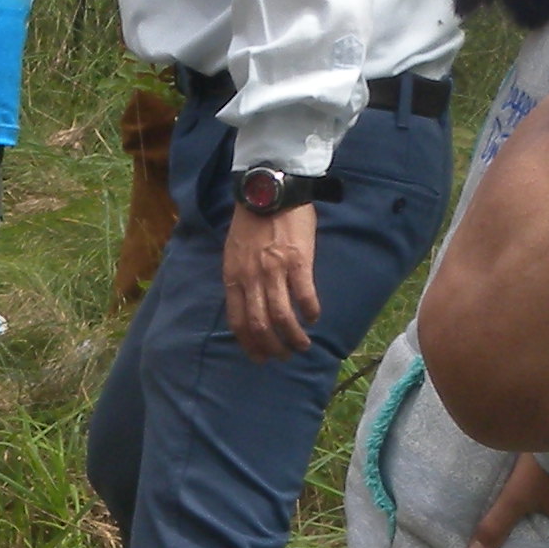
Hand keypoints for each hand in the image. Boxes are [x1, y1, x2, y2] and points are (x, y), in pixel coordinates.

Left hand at [221, 196, 319, 360]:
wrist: (269, 191)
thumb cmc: (251, 221)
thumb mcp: (234, 253)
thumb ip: (239, 278)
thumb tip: (248, 303)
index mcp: (233, 278)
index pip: (238, 322)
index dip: (249, 344)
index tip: (259, 356)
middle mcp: (251, 279)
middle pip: (260, 325)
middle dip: (272, 347)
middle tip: (283, 356)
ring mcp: (274, 271)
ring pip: (282, 317)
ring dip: (294, 337)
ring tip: (302, 346)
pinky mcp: (298, 262)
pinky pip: (305, 296)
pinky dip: (310, 312)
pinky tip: (314, 318)